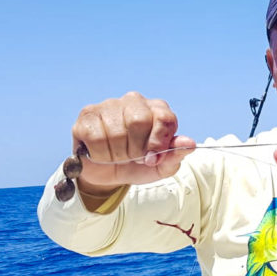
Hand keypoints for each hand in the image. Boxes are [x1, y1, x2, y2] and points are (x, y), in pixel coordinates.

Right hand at [71, 91, 195, 192]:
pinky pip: (95, 137)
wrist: (109, 174)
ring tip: (117, 156)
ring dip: (117, 154)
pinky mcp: (87, 115)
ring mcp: (109, 105)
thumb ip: (175, 155)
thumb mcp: (161, 167)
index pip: (164, 117)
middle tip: (133, 157)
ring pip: (116, 132)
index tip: (153, 159)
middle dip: (136, 149)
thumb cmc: (139, 165)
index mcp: (157, 110)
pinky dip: (100, 154)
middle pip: (139, 121)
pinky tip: (101, 153)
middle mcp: (134, 101)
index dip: (158, 143)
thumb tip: (189, 144)